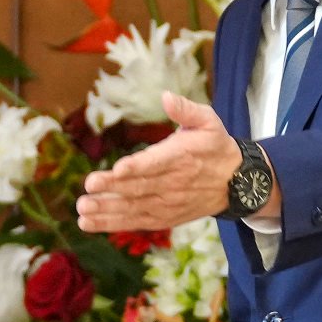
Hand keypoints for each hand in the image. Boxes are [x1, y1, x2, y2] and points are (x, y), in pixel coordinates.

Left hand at [76, 93, 272, 231]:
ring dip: (107, 211)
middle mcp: (173, 183)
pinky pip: (137, 221)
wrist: (238, 183)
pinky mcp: (164, 217)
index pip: (157, 163)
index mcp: (181, 157)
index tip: (118, 168)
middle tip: (88, 188)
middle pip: (140, 187)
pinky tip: (89, 224)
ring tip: (83, 210)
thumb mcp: (209, 121)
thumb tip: (166, 96)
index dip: (138, 167)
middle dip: (112, 189)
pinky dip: (113, 224)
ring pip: (134, 208)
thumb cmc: (216, 147)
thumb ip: (186, 110)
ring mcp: (168, 203)